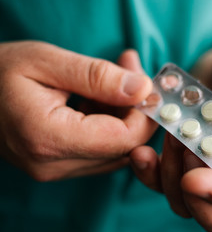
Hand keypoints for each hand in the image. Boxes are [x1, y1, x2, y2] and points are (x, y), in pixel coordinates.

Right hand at [0, 41, 156, 180]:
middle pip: (124, 146)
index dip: (143, 112)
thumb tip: (143, 89)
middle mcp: (54, 164)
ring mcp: (56, 169)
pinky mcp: (59, 165)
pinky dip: (109, 122)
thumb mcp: (47, 62)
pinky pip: (101, 149)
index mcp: (49, 138)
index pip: (123, 138)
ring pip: (116, 149)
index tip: (145, 83)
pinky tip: (99, 96)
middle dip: (136, 108)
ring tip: (113, 77)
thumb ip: (98, 77)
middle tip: (130, 69)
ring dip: (124, 113)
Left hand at [130, 34, 211, 231]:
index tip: (195, 178)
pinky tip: (142, 151)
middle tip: (185, 150)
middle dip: (194, 196)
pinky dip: (149, 172)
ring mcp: (209, 166)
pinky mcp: (183, 155)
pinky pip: (162, 179)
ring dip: (170, 176)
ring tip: (171, 134)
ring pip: (184, 202)